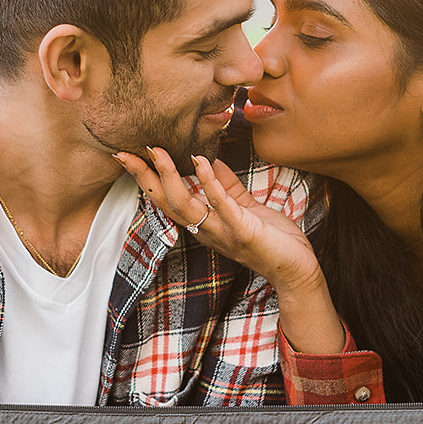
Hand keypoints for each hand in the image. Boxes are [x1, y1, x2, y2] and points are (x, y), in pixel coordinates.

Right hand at [113, 149, 346, 354]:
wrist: (296, 270)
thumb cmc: (272, 239)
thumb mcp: (244, 207)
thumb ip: (225, 186)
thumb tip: (208, 160)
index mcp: (204, 223)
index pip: (167, 199)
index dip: (146, 179)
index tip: (127, 156)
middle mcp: (206, 230)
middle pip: (166, 203)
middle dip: (145, 178)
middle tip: (125, 154)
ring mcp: (222, 232)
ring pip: (186, 206)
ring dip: (170, 177)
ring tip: (159, 153)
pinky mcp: (242, 231)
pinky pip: (221, 205)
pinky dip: (209, 183)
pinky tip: (200, 161)